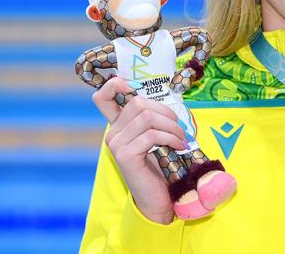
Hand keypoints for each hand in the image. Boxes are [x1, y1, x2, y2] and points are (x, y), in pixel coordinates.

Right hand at [92, 77, 187, 223]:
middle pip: (138, 103)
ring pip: (147, 117)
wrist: (156, 198)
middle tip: (178, 128)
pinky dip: (170, 138)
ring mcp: (116, 144)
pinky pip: (151, 135)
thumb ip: (153, 119)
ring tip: (181, 138)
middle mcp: (112, 133)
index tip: (137, 87)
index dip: (116, 85)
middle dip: (165, 112)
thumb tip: (164, 98)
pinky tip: (178, 147)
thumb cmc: (159, 165)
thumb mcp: (156, 136)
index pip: (103, 97)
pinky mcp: (125, 156)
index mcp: (118, 125)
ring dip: (171, 126)